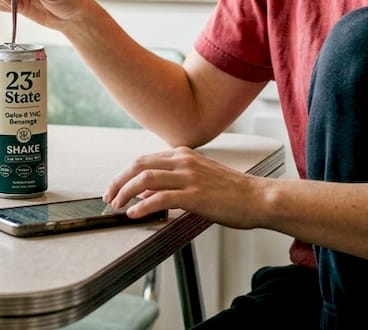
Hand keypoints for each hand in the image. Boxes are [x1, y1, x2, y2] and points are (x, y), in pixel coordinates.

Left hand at [103, 146, 267, 229]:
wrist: (258, 198)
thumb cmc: (232, 192)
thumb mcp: (200, 178)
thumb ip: (174, 182)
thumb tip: (147, 194)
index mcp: (184, 155)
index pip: (144, 160)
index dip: (125, 174)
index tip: (115, 187)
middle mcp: (184, 162)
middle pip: (139, 165)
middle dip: (119, 181)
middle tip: (109, 197)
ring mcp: (189, 177)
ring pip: (145, 179)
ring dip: (125, 192)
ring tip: (117, 205)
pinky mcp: (195, 195)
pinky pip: (160, 198)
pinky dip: (143, 206)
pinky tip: (134, 214)